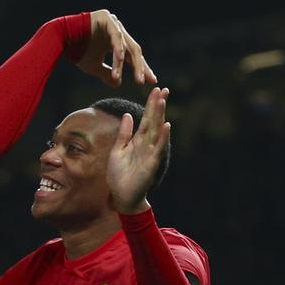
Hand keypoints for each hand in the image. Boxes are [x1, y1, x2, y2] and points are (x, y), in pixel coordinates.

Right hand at [78, 10, 156, 87]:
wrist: (59, 37)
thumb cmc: (76, 50)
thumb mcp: (94, 66)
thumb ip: (107, 73)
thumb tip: (118, 84)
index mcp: (116, 41)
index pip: (132, 56)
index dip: (141, 69)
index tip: (149, 81)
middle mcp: (117, 31)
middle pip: (134, 50)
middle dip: (141, 67)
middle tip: (144, 81)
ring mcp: (113, 23)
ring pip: (126, 45)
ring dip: (131, 63)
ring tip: (135, 78)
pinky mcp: (106, 18)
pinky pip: (115, 36)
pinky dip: (118, 49)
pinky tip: (120, 60)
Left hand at [106, 87, 170, 213]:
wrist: (121, 195)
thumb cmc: (120, 174)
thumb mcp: (118, 150)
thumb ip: (124, 133)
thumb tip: (127, 115)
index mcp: (138, 140)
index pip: (146, 119)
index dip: (150, 105)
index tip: (155, 90)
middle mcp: (146, 144)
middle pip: (153, 121)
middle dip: (157, 105)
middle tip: (163, 89)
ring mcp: (150, 153)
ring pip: (156, 131)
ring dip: (160, 116)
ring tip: (163, 101)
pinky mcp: (151, 163)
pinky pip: (158, 148)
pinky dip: (162, 137)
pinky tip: (167, 126)